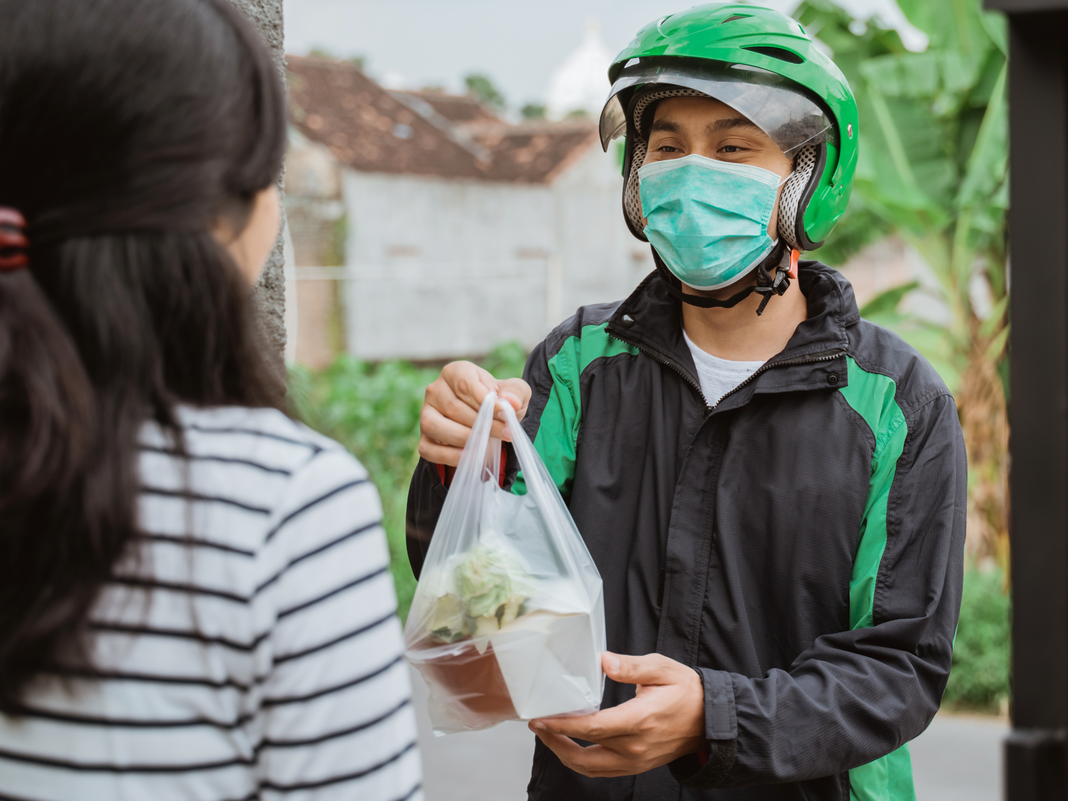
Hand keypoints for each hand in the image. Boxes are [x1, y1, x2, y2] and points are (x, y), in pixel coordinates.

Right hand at [417, 361, 530, 466]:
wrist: (490, 423)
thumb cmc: (499, 402)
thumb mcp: (515, 392)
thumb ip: (516, 392)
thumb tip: (509, 401)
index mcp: (455, 372)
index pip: (464, 384)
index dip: (485, 401)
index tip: (505, 414)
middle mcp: (435, 390)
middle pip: (453, 407)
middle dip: (482, 424)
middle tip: (505, 433)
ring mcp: (426, 414)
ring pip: (435, 426)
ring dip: (464, 438)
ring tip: (486, 445)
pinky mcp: (423, 438)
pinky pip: (429, 449)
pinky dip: (449, 456)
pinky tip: (469, 456)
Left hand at [529, 652, 705, 777]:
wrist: (710, 720)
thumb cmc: (686, 691)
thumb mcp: (662, 668)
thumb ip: (631, 666)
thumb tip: (604, 661)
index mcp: (639, 720)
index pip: (592, 728)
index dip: (563, 725)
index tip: (542, 719)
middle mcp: (635, 746)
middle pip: (584, 754)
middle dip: (554, 741)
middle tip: (538, 725)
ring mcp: (636, 760)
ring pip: (590, 768)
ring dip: (565, 754)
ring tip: (549, 734)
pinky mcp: (637, 765)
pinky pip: (602, 771)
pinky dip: (582, 761)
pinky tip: (572, 744)